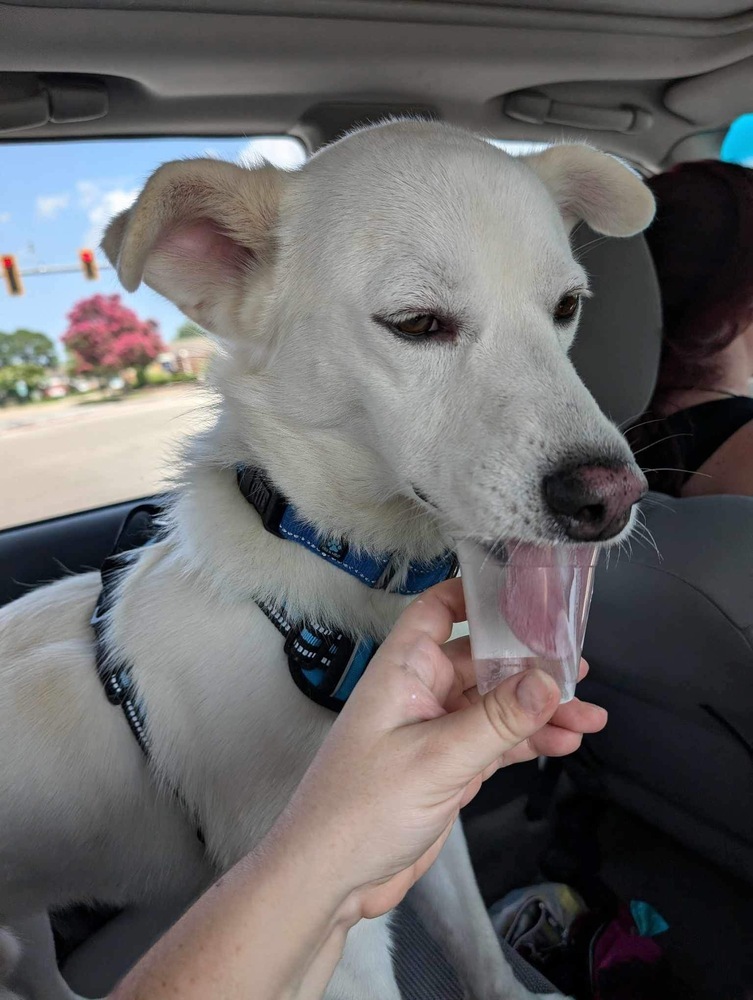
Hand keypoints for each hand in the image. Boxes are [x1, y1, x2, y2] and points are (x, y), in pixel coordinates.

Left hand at [276, 577, 606, 920]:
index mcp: (403, 670)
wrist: (332, 878)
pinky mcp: (448, 766)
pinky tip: (564, 742)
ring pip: (496, 705)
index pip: (438, 610)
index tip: (524, 591)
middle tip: (578, 667)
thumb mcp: (437, 759)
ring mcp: (435, 730)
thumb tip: (547, 681)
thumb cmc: (359, 809)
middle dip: (530, 665)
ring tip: (589, 715)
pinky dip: (529, 742)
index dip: (476, 595)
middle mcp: (420, 691)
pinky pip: (496, 742)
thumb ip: (496, 719)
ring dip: (540, 709)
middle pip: (482, 660)